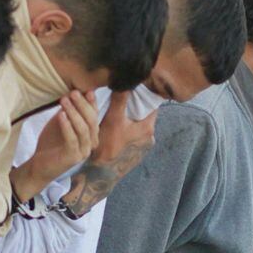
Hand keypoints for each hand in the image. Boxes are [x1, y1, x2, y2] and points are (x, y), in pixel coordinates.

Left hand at [13, 90, 100, 202]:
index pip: (94, 116)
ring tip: (64, 101)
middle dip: (83, 105)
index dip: (92, 103)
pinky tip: (61, 115)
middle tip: (73, 93)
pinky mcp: (73, 158)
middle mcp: (91, 143)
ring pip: (83, 129)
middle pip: (91, 121)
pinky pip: (72, 139)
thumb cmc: (51, 143)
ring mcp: (83, 151)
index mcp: (90, 134)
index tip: (86, 90)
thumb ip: (68, 112)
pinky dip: (67, 126)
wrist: (40, 165)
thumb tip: (72, 93)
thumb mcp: (61, 123)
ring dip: (74, 113)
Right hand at [59, 92, 159, 217]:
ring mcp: (143, 147)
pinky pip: (133, 135)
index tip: (135, 86)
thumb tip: (125, 80)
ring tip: (117, 110)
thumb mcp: (113, 119)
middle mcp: (150, 138)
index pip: (152, 104)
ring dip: (129, 117)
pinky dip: (127, 129)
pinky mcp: (135, 153)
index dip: (144, 94)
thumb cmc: (108, 146)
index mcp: (148, 128)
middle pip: (145, 114)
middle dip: (134, 105)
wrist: (101, 173)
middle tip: (122, 96)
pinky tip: (116, 127)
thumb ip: (120, 99)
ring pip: (138, 125)